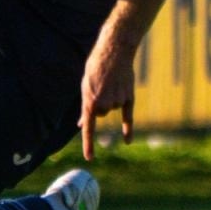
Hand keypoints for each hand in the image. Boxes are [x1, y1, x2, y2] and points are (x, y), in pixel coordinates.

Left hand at [77, 31, 136, 160]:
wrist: (115, 51)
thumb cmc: (96, 66)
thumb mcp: (85, 85)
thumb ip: (85, 106)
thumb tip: (82, 124)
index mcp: (90, 101)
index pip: (89, 128)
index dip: (88, 144)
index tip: (90, 158)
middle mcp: (104, 104)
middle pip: (100, 113)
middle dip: (99, 102)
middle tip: (100, 83)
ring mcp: (118, 101)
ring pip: (112, 108)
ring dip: (110, 97)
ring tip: (110, 79)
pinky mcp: (129, 98)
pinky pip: (128, 117)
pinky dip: (127, 129)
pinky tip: (127, 141)